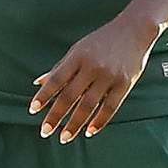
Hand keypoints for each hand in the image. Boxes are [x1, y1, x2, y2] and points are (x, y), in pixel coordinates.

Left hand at [30, 12, 156, 141]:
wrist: (135, 29)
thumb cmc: (101, 41)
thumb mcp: (78, 50)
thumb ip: (60, 68)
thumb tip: (38, 84)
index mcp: (78, 56)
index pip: (56, 80)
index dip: (44, 96)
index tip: (33, 110)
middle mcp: (92, 67)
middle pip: (70, 95)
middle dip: (56, 115)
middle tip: (44, 131)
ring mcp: (109, 76)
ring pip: (88, 105)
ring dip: (74, 124)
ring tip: (64, 138)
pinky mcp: (125, 84)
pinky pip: (110, 107)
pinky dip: (99, 121)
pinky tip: (88, 132)